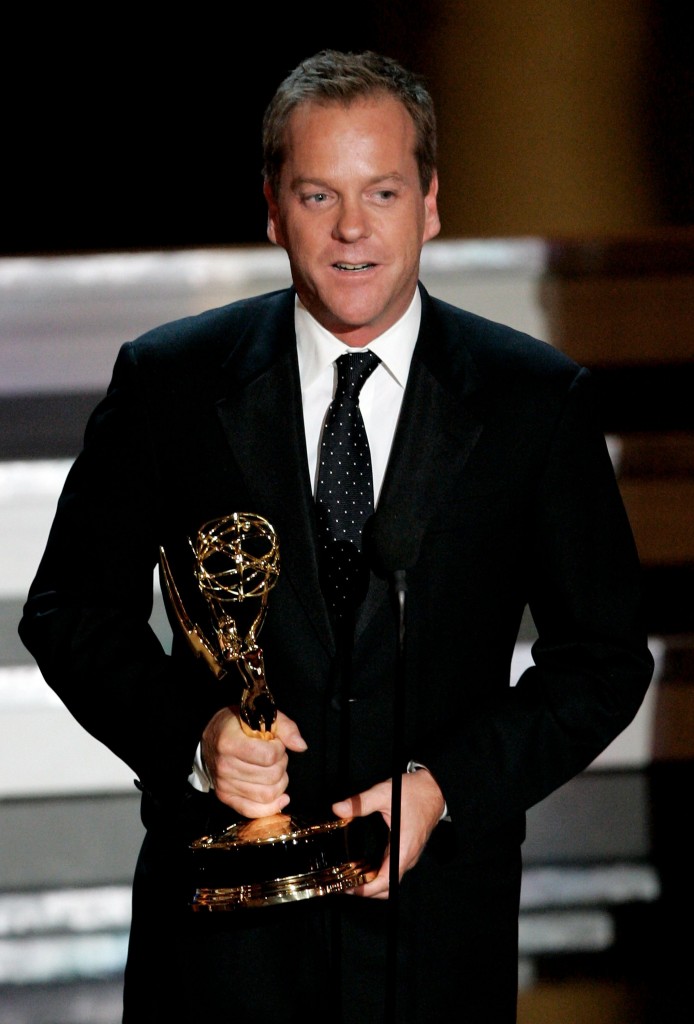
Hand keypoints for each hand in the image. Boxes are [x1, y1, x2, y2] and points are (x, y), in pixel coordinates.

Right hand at [201, 706, 306, 817]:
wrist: (210, 740)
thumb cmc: (237, 726)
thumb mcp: (261, 717)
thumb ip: (285, 728)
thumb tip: (301, 746)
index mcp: (230, 743)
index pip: (269, 756)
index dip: (280, 749)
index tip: (275, 743)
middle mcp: (224, 766)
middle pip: (271, 777)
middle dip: (281, 765)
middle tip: (275, 757)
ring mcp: (224, 784)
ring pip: (267, 795)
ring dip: (279, 783)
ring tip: (273, 770)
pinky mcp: (226, 797)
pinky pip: (253, 811)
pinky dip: (272, 807)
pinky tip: (281, 798)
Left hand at [332, 768, 444, 898]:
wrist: (434, 788)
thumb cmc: (414, 792)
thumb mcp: (384, 793)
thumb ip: (361, 803)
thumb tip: (338, 809)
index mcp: (403, 848)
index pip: (386, 882)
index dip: (366, 890)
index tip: (348, 889)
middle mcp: (408, 856)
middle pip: (387, 887)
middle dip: (366, 891)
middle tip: (344, 885)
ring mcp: (409, 855)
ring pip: (390, 879)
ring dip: (372, 883)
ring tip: (350, 877)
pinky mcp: (407, 850)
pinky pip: (392, 869)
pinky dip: (378, 874)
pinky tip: (363, 866)